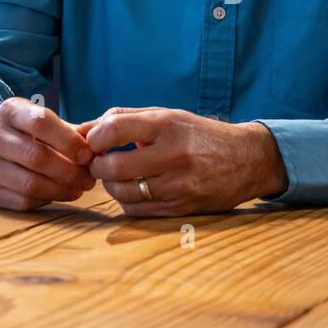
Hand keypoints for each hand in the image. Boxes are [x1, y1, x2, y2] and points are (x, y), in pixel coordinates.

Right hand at [0, 98, 95, 209]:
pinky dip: (45, 200)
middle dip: (69, 171)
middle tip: (89, 178)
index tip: (88, 155)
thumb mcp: (39, 119)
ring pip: (29, 184)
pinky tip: (58, 194)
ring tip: (78, 188)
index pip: (41, 123)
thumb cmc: (23, 132)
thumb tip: (103, 147)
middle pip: (36, 157)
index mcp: (8, 111)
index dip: (69, 141)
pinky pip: (21, 202)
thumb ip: (72, 131)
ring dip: (61, 189)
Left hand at [76, 106, 287, 215]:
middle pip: (113, 167)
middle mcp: (174, 154)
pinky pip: (138, 211)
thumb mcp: (167, 116)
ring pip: (123, 192)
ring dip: (111, 186)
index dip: (94, 138)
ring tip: (117, 177)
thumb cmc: (199, 135)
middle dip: (97, 167)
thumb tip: (81, 130)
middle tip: (99, 163)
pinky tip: (135, 190)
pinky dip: (128, 202)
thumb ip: (124, 119)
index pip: (114, 129)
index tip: (94, 143)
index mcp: (167, 124)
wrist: (247, 159)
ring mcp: (179, 184)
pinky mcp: (182, 208)